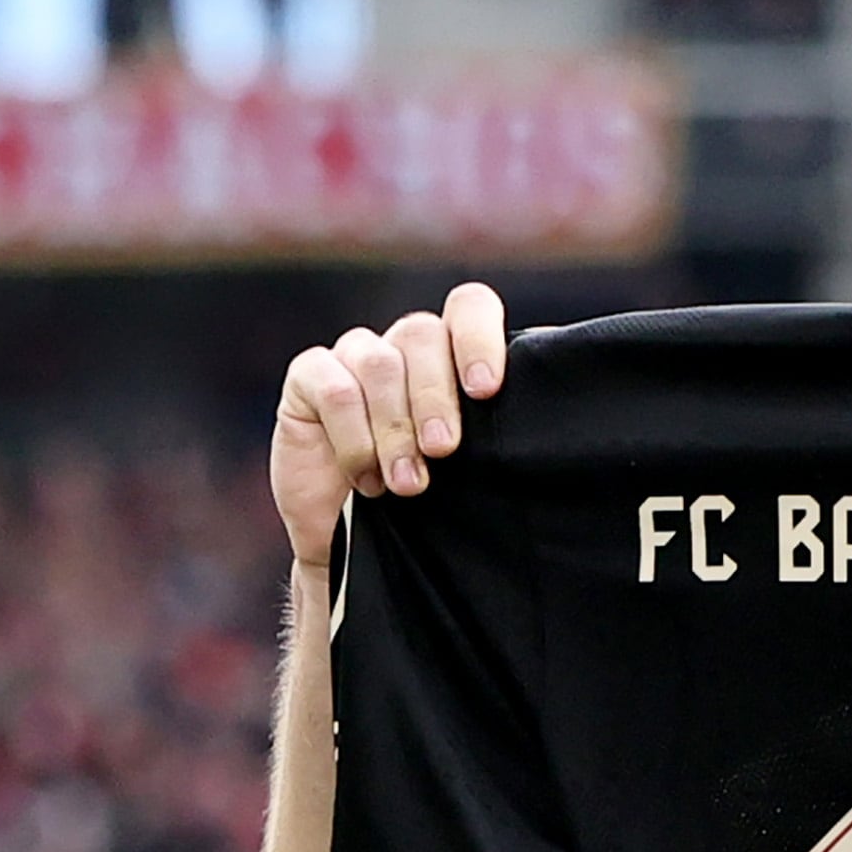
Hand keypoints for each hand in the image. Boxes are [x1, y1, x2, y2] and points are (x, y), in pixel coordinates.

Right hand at [269, 282, 509, 569]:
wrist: (354, 544)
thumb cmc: (426, 504)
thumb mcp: (471, 468)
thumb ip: (495, 432)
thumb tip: (542, 420)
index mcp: (451, 354)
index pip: (469, 307)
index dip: (479, 337)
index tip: (486, 390)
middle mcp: (403, 347)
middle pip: (422, 335)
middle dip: (436, 397)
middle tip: (443, 449)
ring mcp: (354, 358)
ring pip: (379, 364)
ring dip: (395, 428)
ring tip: (408, 483)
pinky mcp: (310, 379)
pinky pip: (334, 389)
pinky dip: (354, 437)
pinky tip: (366, 477)